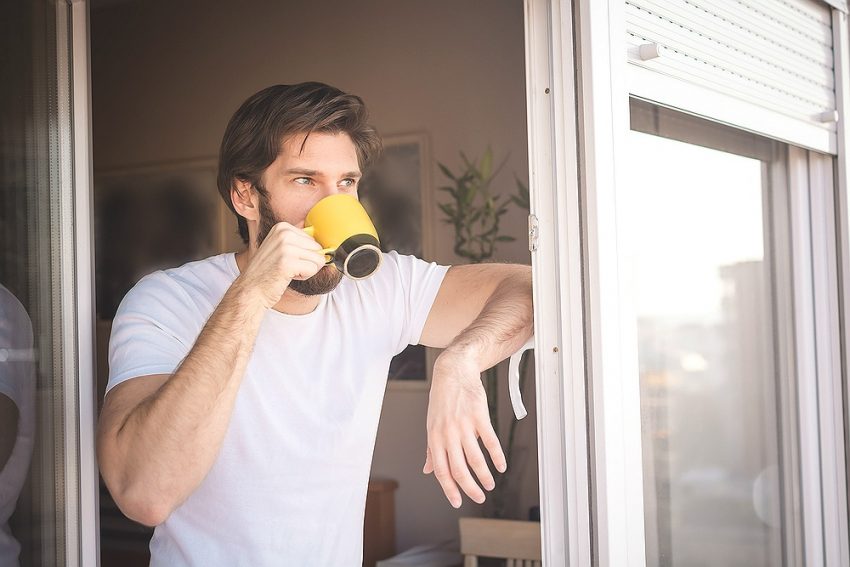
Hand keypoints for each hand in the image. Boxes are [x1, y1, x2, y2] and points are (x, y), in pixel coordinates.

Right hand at [237, 222, 326, 307]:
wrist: (250, 290)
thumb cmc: (268, 273)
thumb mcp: (281, 248)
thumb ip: (301, 243)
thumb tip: (329, 246)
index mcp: (282, 227)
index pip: (314, 240)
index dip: (305, 255)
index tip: (287, 259)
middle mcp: (283, 233)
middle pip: (318, 249)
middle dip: (308, 262)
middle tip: (288, 267)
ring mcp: (285, 247)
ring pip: (318, 259)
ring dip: (306, 270)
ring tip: (287, 271)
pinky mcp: (288, 262)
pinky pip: (313, 269)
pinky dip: (304, 276)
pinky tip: (287, 276)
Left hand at [423, 352, 506, 507]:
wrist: (453, 372)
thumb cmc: (442, 400)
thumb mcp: (431, 425)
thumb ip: (430, 449)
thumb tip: (427, 470)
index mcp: (434, 438)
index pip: (441, 471)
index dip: (449, 490)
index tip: (457, 502)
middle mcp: (448, 434)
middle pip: (459, 469)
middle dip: (469, 488)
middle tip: (479, 498)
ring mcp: (464, 425)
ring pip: (475, 459)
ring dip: (484, 476)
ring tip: (490, 485)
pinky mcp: (479, 416)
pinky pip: (490, 441)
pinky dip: (497, 457)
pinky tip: (501, 466)